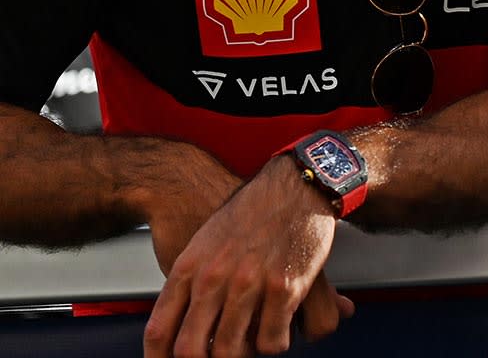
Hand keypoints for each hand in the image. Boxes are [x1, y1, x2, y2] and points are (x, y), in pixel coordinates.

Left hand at [143, 155, 354, 356]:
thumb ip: (191, 283)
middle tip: (217, 357)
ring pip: (231, 352)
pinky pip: (272, 341)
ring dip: (241, 356)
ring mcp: (249, 285)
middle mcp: (215, 279)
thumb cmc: (248, 213)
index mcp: (190, 269)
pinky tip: (277, 331)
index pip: (160, 331)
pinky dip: (274, 346)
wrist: (293, 183)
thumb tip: (177, 324)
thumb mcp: (204, 243)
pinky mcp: (285, 288)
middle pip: (191, 350)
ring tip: (249, 346)